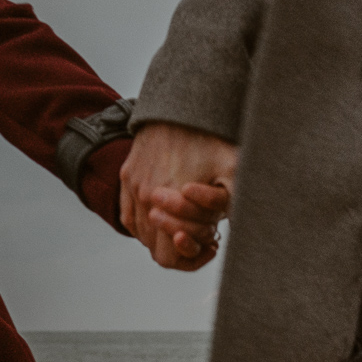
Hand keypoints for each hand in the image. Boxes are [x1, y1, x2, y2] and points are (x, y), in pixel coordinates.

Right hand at [120, 122, 237, 270]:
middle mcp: (146, 197)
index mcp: (171, 200)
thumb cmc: (210, 136)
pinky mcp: (127, 177)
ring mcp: (133, 187)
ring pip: (143, 234)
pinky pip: (130, 216)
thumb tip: (234, 229)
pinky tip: (169, 215)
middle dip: (182, 247)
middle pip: (156, 248)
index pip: (170, 256)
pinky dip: (147, 223)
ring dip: (165, 235)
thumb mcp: (233, 168)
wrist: (180, 104)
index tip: (212, 242)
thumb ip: (233, 201)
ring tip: (189, 222)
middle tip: (205, 234)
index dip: (193, 257)